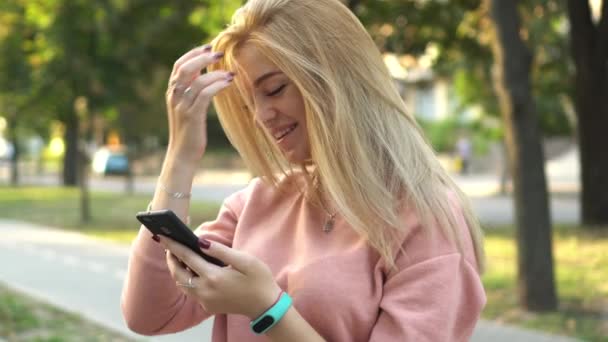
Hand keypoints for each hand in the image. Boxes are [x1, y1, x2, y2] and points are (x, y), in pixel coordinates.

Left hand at [159, 236, 281, 319]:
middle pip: (178, 273)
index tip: (162, 236)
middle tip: (169, 245)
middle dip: (171, 259)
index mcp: (213, 277)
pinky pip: (191, 291)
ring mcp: (205, 300)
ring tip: (177, 256)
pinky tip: (192, 270)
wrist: (265, 306)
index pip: (186, 258)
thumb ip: (221, 251)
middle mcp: (205, 291)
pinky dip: (186, 279)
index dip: (173, 245)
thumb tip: (201, 241)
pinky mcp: (208, 306)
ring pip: (182, 284)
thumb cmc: (258, 279)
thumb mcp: (245, 260)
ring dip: (177, 270)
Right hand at [165, 44, 234, 163]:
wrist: (182, 156)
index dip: (193, 54)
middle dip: (202, 57)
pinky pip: (204, 95)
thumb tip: (202, 75)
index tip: (208, 47)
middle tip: (218, 53)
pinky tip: (228, 83)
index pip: (179, 65)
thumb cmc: (189, 133)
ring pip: (196, 81)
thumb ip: (191, 92)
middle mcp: (174, 97)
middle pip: (184, 68)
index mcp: (172, 93)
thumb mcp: (188, 109)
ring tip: (230, 72)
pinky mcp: (192, 116)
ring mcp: (182, 107)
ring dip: (215, 73)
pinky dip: (217, 85)